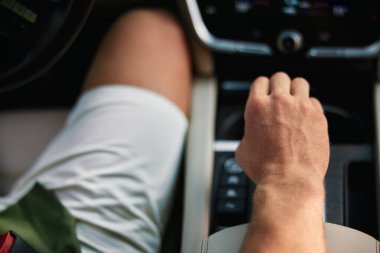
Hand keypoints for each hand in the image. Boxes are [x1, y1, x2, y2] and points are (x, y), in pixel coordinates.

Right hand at [236, 72, 328, 187]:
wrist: (289, 180)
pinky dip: (310, 106)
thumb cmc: (265, 168)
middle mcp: (279, 102)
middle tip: (280, 96)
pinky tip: (306, 117)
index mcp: (257, 107)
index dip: (262, 88)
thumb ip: (248, 134)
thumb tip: (251, 136)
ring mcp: (301, 107)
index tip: (265, 93)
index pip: (260, 82)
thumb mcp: (243, 150)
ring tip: (295, 102)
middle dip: (279, 86)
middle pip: (280, 77)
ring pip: (300, 83)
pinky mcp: (318, 116)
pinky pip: (314, 101)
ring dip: (296, 90)